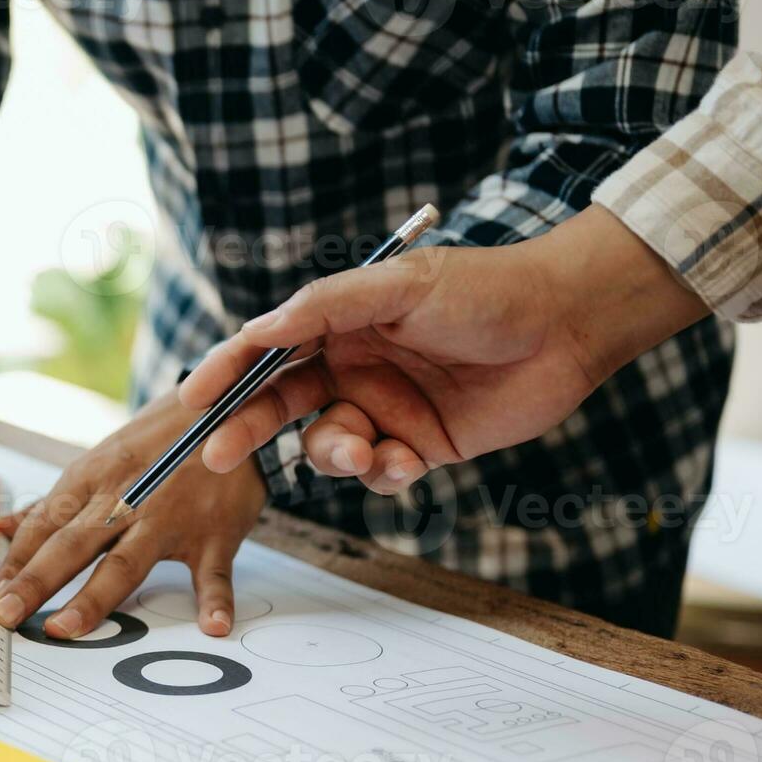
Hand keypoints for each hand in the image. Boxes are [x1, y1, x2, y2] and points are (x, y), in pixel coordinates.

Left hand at [0, 396, 266, 639]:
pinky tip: (211, 626)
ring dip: (94, 597)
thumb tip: (0, 527)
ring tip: (64, 628)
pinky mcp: (215, 533)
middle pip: (73, 544)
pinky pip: (214, 572)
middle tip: (6, 613)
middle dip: (36, 580)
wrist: (229, 410)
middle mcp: (126, 498)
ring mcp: (171, 517)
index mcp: (93, 479)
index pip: (45, 524)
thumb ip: (53, 503)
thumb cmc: (157, 444)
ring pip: (126, 561)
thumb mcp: (101, 462)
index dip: (16, 560)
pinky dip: (215, 599)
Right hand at [180, 206, 708, 490]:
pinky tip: (410, 461)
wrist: (567, 326)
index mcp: (339, 324)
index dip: (226, 374)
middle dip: (246, 430)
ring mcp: (385, 409)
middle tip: (217, 455)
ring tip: (366, 452)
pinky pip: (380, 475)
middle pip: (280, 406)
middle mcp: (353, 367)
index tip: (194, 399)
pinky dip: (386, 475)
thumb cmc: (486, 290)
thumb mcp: (401, 286)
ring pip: (328, 447)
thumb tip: (259, 330)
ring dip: (335, 456)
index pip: (267, 351)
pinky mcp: (420, 447)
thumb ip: (325, 308)